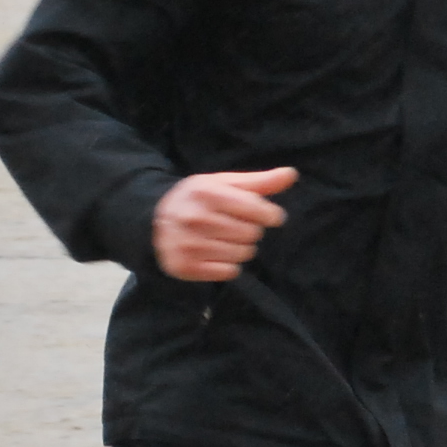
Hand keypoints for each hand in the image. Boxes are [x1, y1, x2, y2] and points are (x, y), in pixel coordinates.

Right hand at [153, 168, 297, 281]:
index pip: (257, 209)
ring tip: (226, 239)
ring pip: (243, 254)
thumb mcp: (225, 183)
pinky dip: (229, 265)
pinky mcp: (184, 266)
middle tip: (236, 226)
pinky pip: (229, 272)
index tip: (269, 215)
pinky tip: (216, 253)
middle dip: (251, 230)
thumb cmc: (199, 199)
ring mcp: (188, 244)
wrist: (154, 219)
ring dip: (242, 248)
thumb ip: (260, 181)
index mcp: (207, 193)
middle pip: (252, 233)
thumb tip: (292, 174)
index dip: (270, 214)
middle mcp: (195, 218)